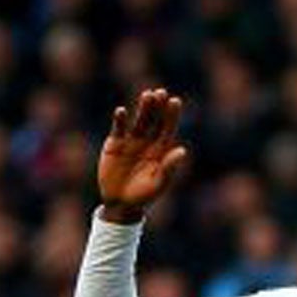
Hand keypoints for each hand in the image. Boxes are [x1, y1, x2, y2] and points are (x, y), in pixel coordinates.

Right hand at [97, 88, 188, 222]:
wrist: (120, 204)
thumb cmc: (143, 196)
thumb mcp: (158, 184)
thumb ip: (169, 167)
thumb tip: (182, 151)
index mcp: (161, 149)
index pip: (167, 128)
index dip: (171, 115)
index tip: (175, 101)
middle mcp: (147, 140)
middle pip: (153, 119)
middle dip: (157, 106)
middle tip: (161, 92)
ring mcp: (130, 140)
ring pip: (138, 120)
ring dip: (142, 107)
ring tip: (147, 95)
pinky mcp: (114, 143)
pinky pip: (118, 129)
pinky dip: (120, 120)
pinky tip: (121, 111)